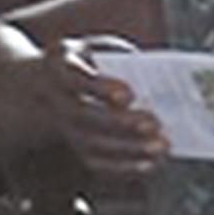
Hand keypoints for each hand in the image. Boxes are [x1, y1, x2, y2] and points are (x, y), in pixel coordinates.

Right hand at [33, 37, 168, 176]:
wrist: (51, 80)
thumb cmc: (92, 59)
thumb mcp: (102, 49)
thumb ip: (123, 60)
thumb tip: (161, 83)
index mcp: (60, 63)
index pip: (76, 78)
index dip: (101, 88)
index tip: (130, 95)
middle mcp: (54, 97)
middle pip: (83, 114)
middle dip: (120, 122)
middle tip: (156, 123)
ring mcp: (62, 125)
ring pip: (89, 143)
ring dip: (128, 148)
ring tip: (162, 146)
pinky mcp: (74, 146)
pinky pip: (96, 161)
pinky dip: (124, 166)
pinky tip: (151, 162)